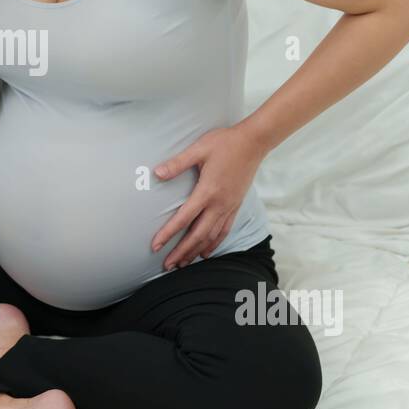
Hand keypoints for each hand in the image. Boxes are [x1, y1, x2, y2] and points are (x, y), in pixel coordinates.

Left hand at [150, 123, 267, 269]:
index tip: (155, 246)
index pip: (184, 218)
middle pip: (198, 235)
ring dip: (196, 251)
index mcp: (207, 191)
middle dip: (181, 252)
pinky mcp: (236, 206)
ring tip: (183, 264)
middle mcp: (219, 204)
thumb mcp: (198, 149)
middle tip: (167, 266)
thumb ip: (178, 163)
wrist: (253, 142)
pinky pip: (224, 231)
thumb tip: (157, 173)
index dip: (168, 234)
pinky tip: (206, 252)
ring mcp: (229, 207)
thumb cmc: (225, 143)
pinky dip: (214, 244)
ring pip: (211, 236)